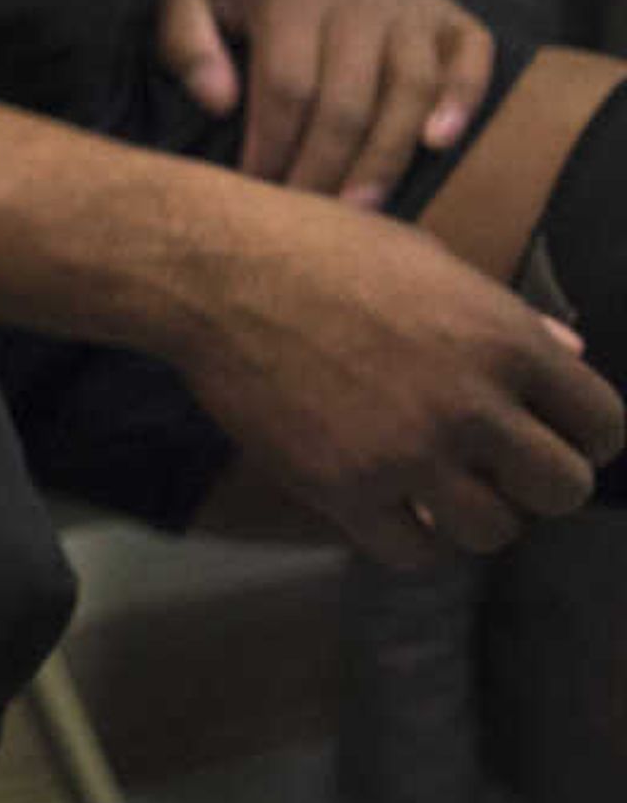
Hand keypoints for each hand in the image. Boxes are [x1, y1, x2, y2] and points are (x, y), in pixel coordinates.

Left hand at [157, 0, 491, 207]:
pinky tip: (440, 144)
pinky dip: (464, 97)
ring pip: (410, 88)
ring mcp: (409, 5)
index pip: (288, 85)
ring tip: (361, 210)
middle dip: (326, 167)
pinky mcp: (447, 14)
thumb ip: (186, 44)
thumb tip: (218, 103)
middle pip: (349, 99)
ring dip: (386, 155)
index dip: (273, 145)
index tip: (256, 192)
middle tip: (308, 219)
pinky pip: (471, 55)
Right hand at [173, 188, 621, 571]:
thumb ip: (508, 317)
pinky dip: (413, 540)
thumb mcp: (431, 262)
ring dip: (475, 518)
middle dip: (538, 485)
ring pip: (492, 532)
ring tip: (443, 494)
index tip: (557, 440)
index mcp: (504, 340)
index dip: (588, 439)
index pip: (602, 424)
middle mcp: (471, 404)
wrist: (216, 272)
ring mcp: (407, 453)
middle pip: (562, 489)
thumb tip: (570, 355)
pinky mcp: (343, 488)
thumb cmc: (321, 248)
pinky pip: (413, 553)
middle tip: (501, 473)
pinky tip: (395, 510)